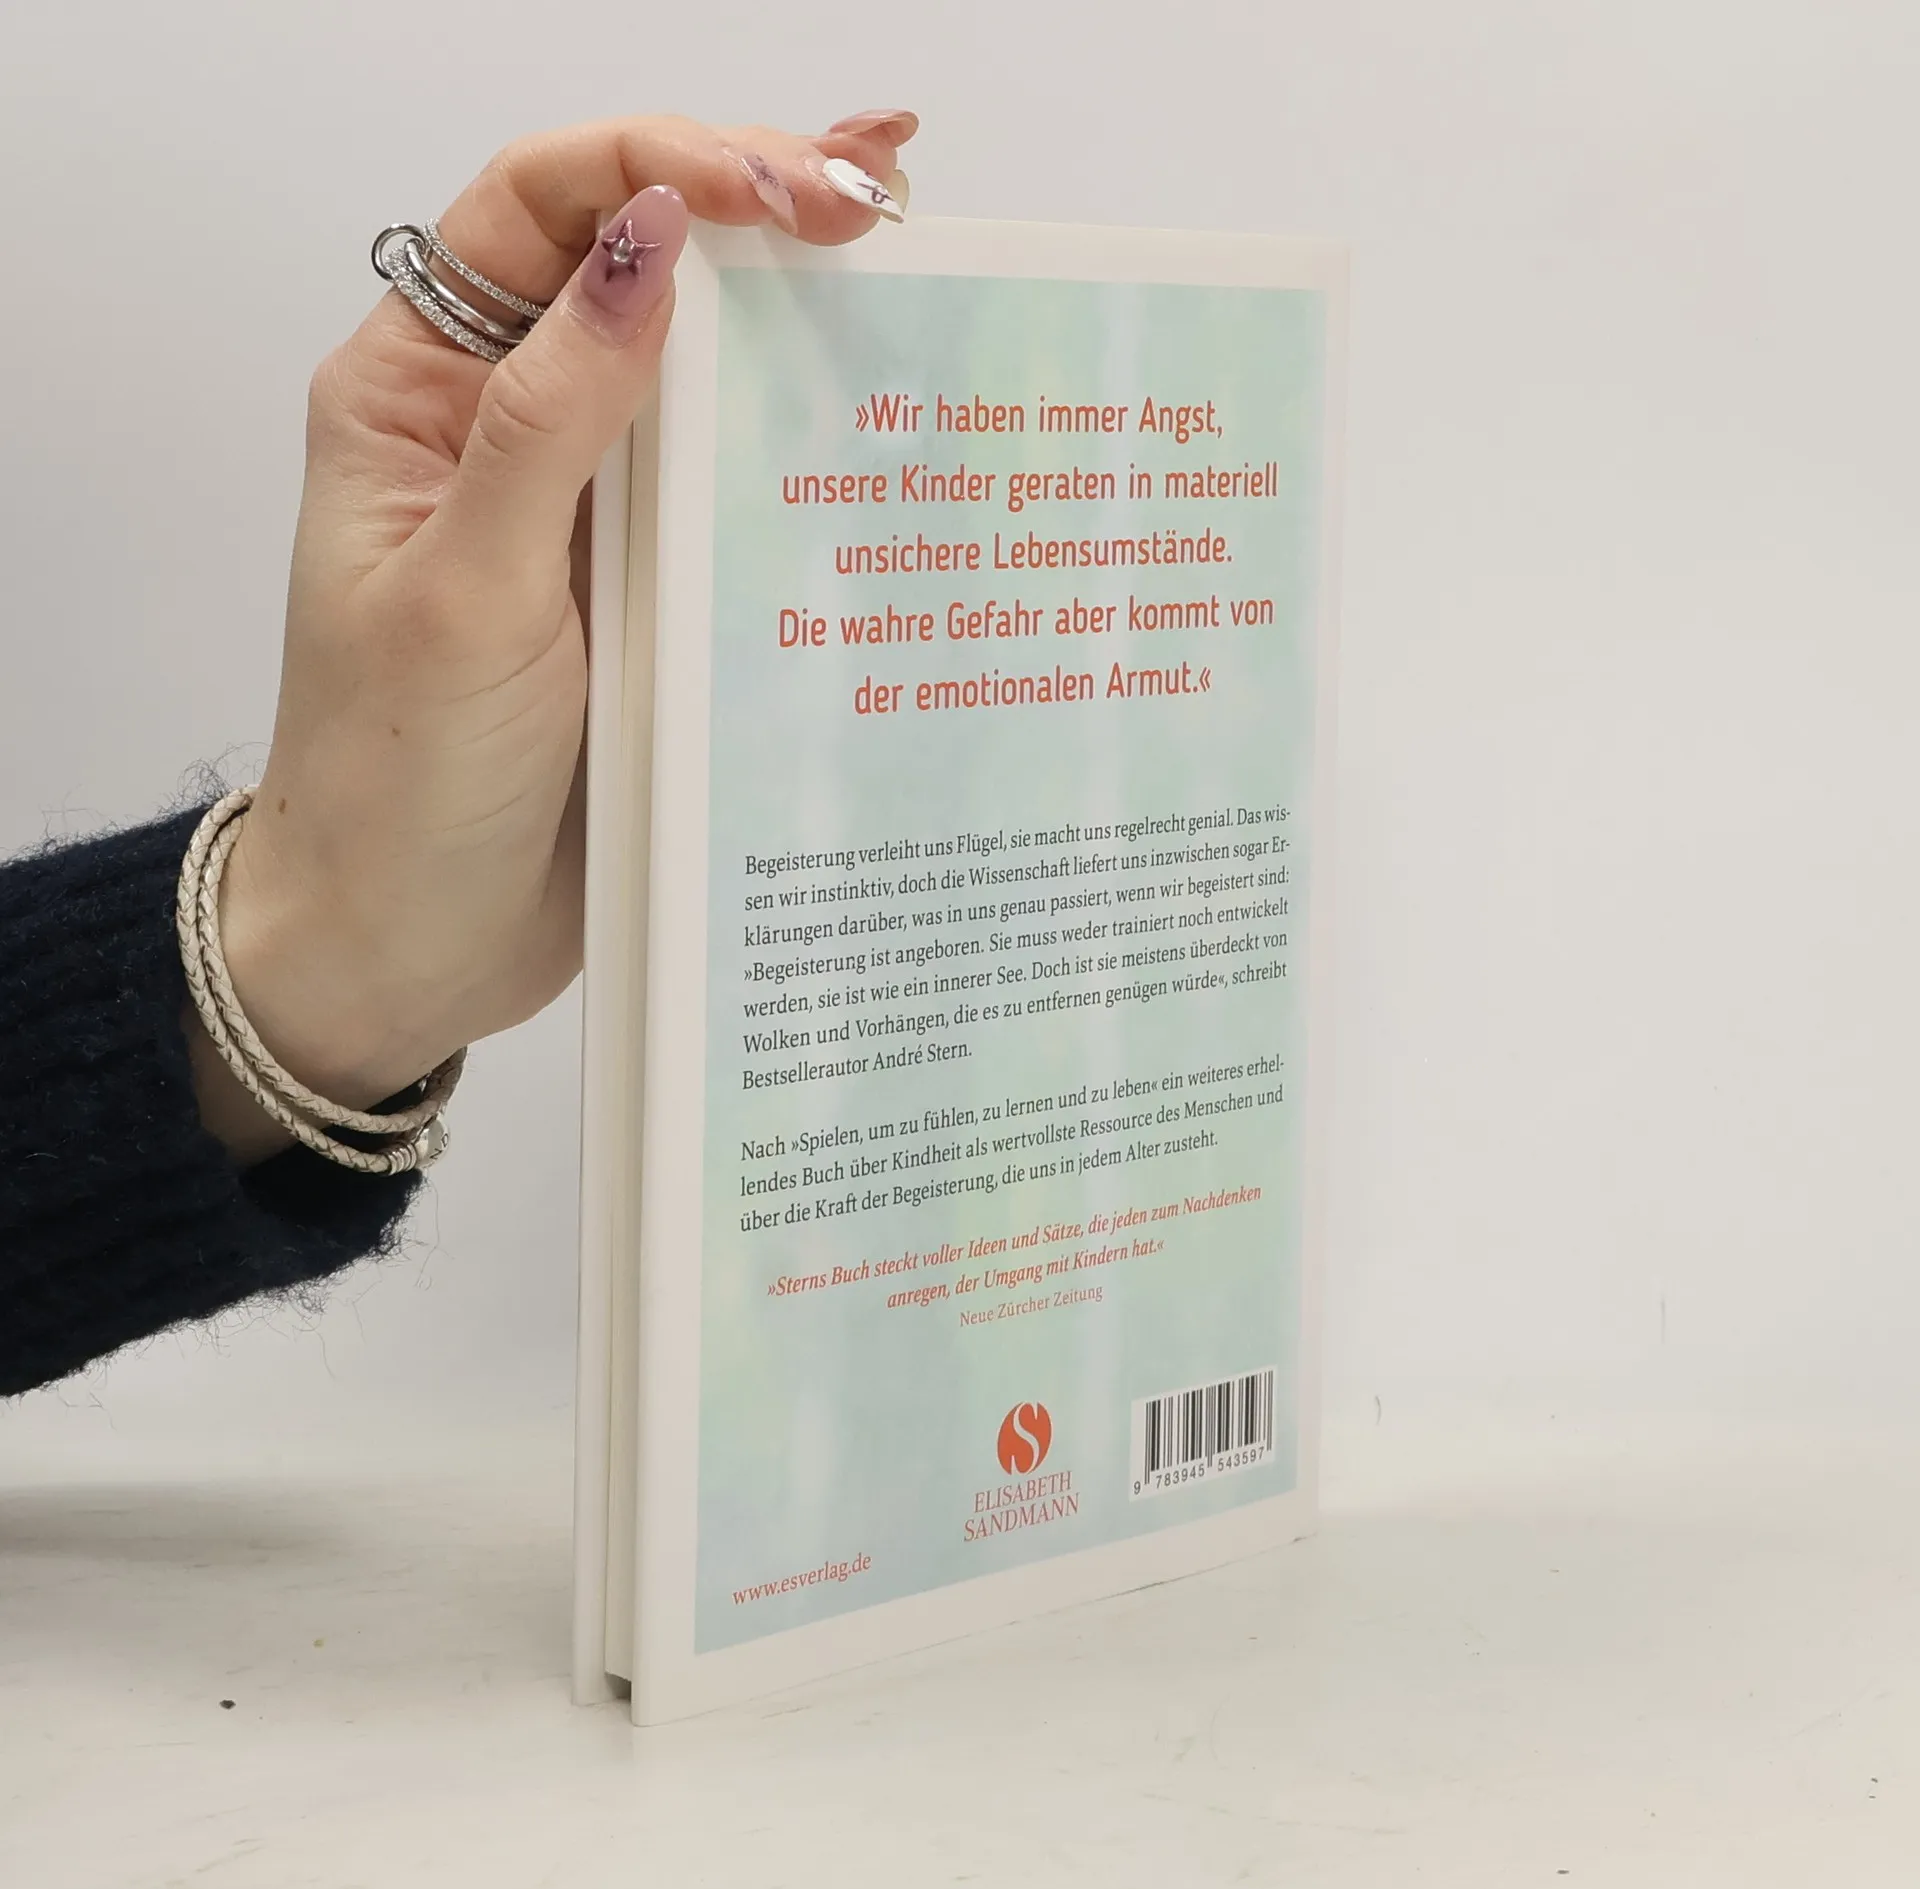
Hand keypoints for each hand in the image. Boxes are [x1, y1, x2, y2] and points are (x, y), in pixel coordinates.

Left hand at [187, 111, 917, 1161]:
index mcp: (420, 396)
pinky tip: (885, 383)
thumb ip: (553, 420)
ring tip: (907, 245)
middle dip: (750, 202)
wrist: (413, 950)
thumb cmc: (401, 787)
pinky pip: (730, 481)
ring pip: (696, 367)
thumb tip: (647, 240)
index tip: (780, 191)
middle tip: (875, 199)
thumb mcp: (470, 596)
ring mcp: (588, 508)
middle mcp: (506, 428)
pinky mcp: (650, 587)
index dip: (659, 166)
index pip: (538, 209)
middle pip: (632, 261)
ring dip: (793, 302)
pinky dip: (804, 430)